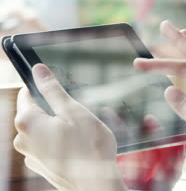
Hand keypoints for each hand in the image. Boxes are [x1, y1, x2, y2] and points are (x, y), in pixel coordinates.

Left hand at [13, 64, 126, 190]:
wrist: (97, 183)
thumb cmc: (89, 147)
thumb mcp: (74, 111)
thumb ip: (52, 89)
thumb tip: (38, 70)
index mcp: (27, 122)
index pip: (26, 94)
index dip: (41, 88)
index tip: (57, 88)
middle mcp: (23, 140)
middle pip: (36, 113)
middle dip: (56, 111)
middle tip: (79, 116)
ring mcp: (31, 156)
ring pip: (44, 131)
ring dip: (60, 128)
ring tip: (83, 133)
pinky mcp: (42, 166)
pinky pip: (49, 146)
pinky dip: (62, 142)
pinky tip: (79, 146)